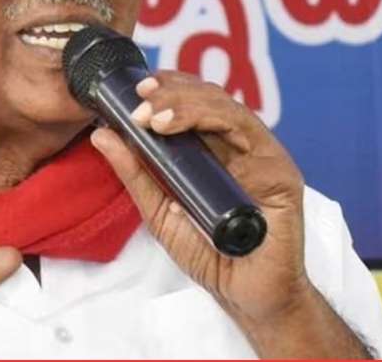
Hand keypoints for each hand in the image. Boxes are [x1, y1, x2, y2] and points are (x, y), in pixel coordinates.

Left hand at [88, 70, 312, 325]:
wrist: (244, 295)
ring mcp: (263, 154)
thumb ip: (135, 172)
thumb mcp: (160, 210)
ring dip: (186, 105)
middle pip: (210, 99)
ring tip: (153, 116)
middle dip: (172, 93)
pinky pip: (249, 133)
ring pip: (227, 109)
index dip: (167, 88)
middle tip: (139, 99)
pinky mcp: (279, 170)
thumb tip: (102, 133)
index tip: (134, 87)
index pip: (193, 103)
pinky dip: (212, 122)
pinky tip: (179, 127)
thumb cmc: (209, 253)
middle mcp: (241, 146)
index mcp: (217, 150)